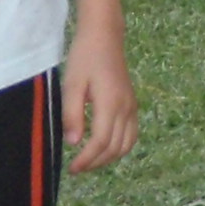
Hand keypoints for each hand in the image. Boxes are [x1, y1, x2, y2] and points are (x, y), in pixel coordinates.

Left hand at [60, 26, 137, 172]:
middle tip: (76, 169)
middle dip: (95, 163)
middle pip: (114, 148)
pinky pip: (131, 135)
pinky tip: (103, 148)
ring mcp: (132, 107)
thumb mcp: (71, 83)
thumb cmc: (84, 57)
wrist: (105, 36)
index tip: (72, 169)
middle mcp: (126, 108)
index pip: (100, 142)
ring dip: (108, 158)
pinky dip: (119, 147)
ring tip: (88, 162)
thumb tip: (73, 143)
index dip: (86, 159)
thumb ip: (72, 113)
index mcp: (110, 103)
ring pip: (126, 145)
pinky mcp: (132, 104)